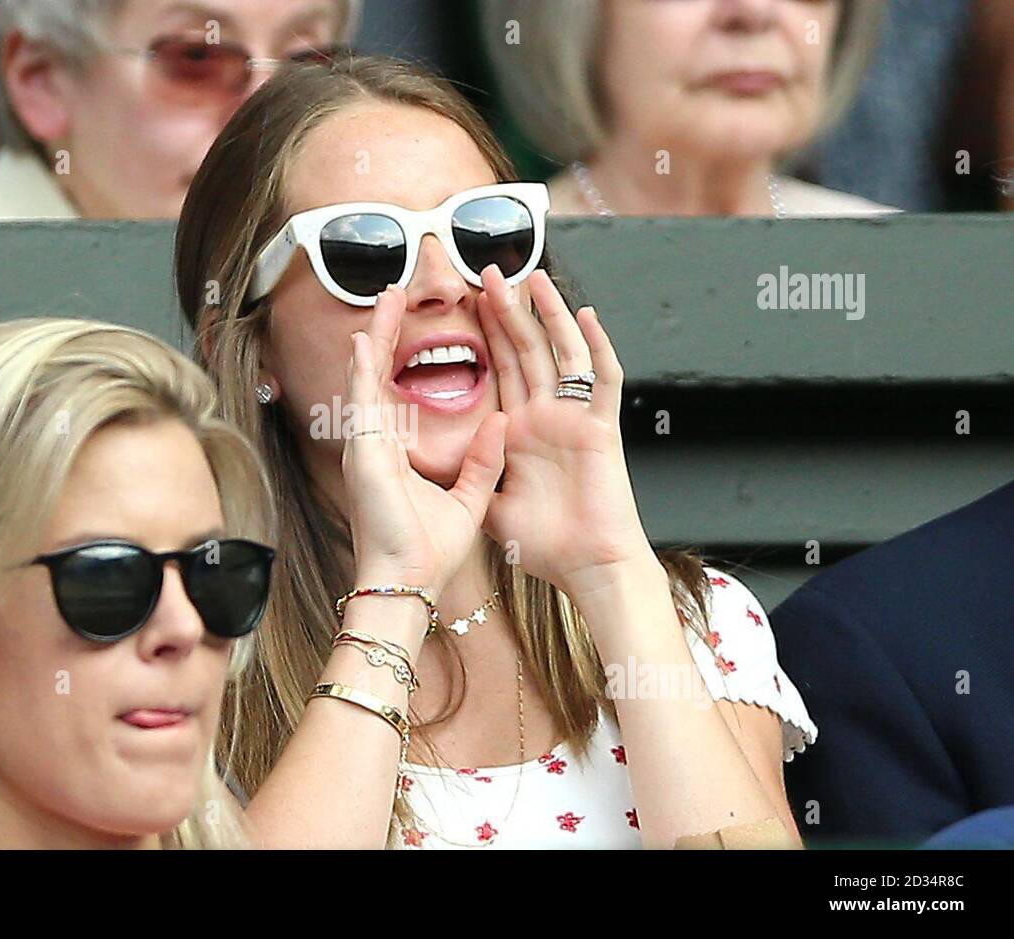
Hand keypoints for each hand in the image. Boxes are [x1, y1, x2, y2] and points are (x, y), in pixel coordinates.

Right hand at [342, 285, 507, 595]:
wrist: (410, 582)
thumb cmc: (429, 552)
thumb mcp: (470, 497)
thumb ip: (482, 460)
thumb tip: (502, 423)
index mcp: (399, 453)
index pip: (402, 391)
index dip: (409, 357)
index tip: (420, 326)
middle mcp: (378, 444)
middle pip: (382, 375)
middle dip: (390, 333)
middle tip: (397, 294)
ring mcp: (367, 446)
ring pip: (368, 377)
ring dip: (378, 336)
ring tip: (387, 298)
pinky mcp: (363, 453)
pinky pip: (363, 400)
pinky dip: (364, 367)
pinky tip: (368, 337)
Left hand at [476, 266, 653, 591]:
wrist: (587, 569)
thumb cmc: (548, 545)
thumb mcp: (491, 506)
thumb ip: (476, 475)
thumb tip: (449, 459)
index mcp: (520, 432)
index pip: (499, 370)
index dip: (485, 336)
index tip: (466, 305)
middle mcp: (547, 418)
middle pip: (525, 351)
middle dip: (507, 311)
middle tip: (488, 273)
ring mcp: (575, 420)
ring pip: (562, 353)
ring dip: (547, 315)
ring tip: (530, 278)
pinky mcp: (601, 430)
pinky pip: (603, 381)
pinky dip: (598, 347)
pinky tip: (586, 316)